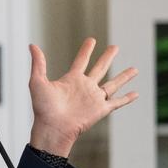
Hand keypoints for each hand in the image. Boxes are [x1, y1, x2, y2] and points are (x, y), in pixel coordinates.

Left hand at [28, 38, 137, 155]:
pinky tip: (136, 94)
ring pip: (113, 84)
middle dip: (108, 57)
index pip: (81, 61)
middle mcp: (85, 87)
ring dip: (124, 77)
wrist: (52, 127)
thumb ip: (38, 64)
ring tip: (135, 69)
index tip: (92, 40)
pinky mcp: (101, 109)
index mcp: (71, 80)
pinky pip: (117, 102)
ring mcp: (94, 98)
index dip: (86, 50)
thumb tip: (32, 45)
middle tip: (115, 47)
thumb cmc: (43, 108)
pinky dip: (127, 99)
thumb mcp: (37, 82)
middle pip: (100, 68)